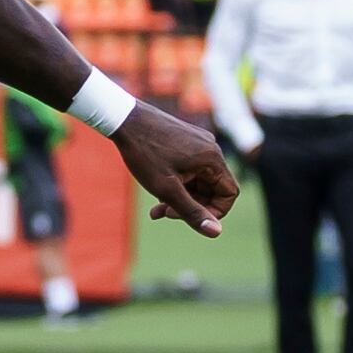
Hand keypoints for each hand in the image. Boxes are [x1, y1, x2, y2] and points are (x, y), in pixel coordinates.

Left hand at [113, 102, 239, 237]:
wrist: (123, 119)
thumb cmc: (144, 153)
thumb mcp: (167, 189)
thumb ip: (192, 212)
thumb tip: (216, 232)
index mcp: (213, 159)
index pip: (229, 194)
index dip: (213, 212)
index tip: (188, 218)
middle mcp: (210, 148)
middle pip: (211, 188)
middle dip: (190, 205)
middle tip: (163, 213)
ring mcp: (198, 142)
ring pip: (198, 180)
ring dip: (180, 196)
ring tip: (156, 206)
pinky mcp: (185, 139)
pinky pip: (189, 168)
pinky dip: (176, 182)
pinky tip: (155, 188)